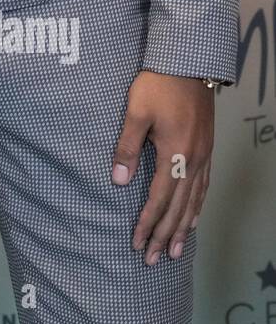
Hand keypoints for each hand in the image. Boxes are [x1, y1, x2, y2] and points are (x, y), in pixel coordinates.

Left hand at [112, 70, 214, 264]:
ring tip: (174, 251)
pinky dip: (197, 208)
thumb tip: (118, 180)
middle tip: (152, 260)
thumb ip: (126, 147)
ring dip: (182, 228)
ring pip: (194, 201)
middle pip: (179, 207)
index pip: (159, 199)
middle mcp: (193, 161)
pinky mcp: (206, 149)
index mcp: (174, 154)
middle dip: (164, 235)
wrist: (188, 64)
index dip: (148, 223)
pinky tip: (192, 218)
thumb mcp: (135, 112)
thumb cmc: (158, 85)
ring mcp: (203, 156)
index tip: (137, 243)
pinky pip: (203, 187)